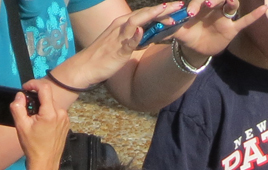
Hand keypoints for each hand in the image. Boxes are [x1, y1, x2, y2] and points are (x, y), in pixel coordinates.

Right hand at [13, 82, 68, 169]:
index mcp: (51, 113)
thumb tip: (20, 95)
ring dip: (41, 104)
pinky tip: (40, 121)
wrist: (46, 161)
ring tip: (32, 115)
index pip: (45, 88)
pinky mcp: (66, 124)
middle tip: (26, 105)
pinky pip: (56, 111)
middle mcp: (61, 114)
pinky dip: (47, 111)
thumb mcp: (21, 125)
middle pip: (48, 95)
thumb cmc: (33, 145)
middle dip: (35, 96)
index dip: (33, 84)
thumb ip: (18, 106)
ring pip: (52, 103)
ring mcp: (65, 119)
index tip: (25, 89)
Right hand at [62, 3, 178, 86]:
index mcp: (124, 24)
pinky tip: (142, 31)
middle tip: (179, 4)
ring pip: (136, 22)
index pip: (146, 14)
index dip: (162, 10)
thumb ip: (137, 39)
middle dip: (162, 9)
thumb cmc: (107, 56)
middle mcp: (121, 26)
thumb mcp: (125, 45)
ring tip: (165, 11)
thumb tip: (147, 36)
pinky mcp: (118, 50)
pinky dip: (135, 36)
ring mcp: (119, 37)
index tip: (177, 7)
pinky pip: (127, 42)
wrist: (87, 66)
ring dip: (151, 16)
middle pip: (144, 14)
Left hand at [173, 0, 266, 62]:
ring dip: (229, 2)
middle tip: (206, 4)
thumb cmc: (185, 33)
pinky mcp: (231, 29)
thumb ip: (169, 23)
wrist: (195, 47)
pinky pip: (244, 21)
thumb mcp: (176, 29)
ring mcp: (224, 17)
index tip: (189, 13)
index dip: (195, 4)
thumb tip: (159, 18)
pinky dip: (254, 16)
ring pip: (231, 5)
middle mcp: (213, 7)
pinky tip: (264, 8)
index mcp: (200, 5)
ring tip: (227, 4)